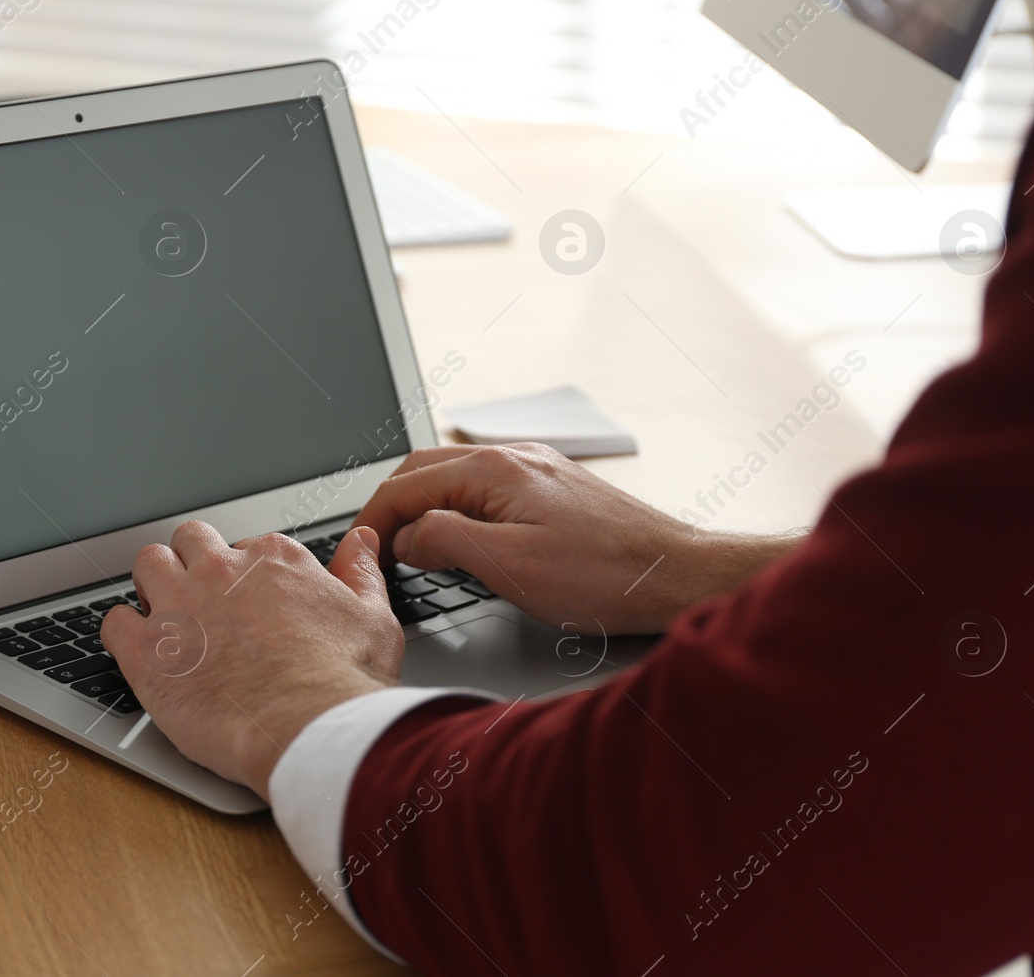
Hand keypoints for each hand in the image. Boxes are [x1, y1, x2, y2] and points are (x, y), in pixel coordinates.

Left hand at [99, 521, 401, 799]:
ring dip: (153, 585)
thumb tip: (362, 541)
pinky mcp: (147, 650)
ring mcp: (179, 605)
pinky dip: (122, 634)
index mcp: (274, 560)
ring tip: (166, 617)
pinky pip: (113, 622)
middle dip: (192, 564)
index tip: (249, 602)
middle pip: (190, 542)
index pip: (245, 546)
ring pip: (147, 565)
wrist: (307, 727)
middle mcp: (221, 570)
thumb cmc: (343, 681)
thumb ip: (361, 573)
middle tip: (202, 601)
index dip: (245, 576)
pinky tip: (139, 652)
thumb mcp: (373, 617)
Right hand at [353, 444, 801, 634]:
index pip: (405, 484)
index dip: (373, 519)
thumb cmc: (605, 576)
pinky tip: (457, 535)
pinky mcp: (551, 487)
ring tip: (405, 546)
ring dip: (421, 504)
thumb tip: (408, 536)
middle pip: (424, 469)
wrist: (675, 573)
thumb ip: (447, 542)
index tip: (358, 553)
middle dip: (390, 506)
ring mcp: (534, 469)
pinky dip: (453, 506)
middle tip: (372, 548)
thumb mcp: (510, 567)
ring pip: (454, 475)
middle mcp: (513, 458)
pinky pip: (483, 486)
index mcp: (495, 471)